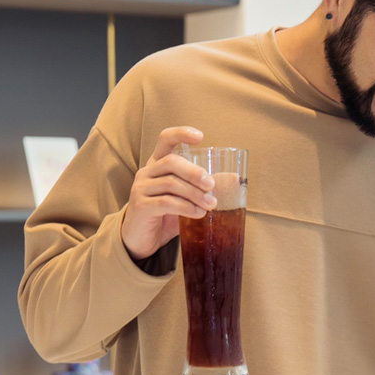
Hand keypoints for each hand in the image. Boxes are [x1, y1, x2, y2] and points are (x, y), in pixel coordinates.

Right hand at [121, 126, 216, 260]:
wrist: (141, 240)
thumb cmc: (164, 216)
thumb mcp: (186, 199)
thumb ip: (204, 187)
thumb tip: (234, 178)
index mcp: (157, 165)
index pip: (165, 140)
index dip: (181, 134)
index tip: (200, 137)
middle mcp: (146, 172)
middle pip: (171, 162)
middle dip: (194, 172)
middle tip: (212, 185)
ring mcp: (141, 189)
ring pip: (171, 183)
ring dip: (195, 194)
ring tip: (210, 205)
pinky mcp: (141, 206)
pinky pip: (166, 202)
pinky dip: (186, 207)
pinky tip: (198, 213)